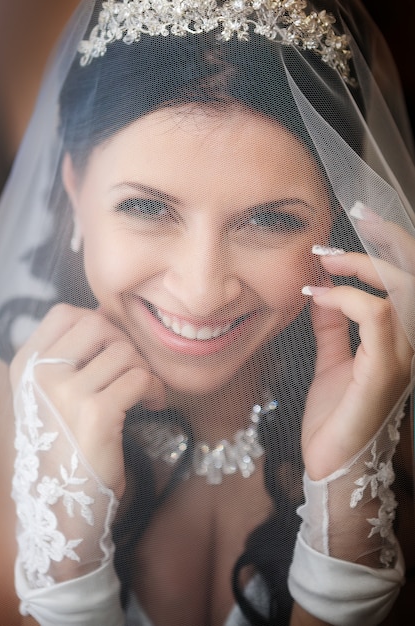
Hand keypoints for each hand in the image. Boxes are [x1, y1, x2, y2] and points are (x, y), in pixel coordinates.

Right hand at [10, 303, 165, 497]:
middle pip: (96, 323)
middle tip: (132, 370)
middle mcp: (40, 375)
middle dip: (124, 343)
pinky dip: (155, 389)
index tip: (111, 349)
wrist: (62, 507)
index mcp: (26, 366)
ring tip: (144, 392)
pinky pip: (140, 378)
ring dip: (144, 369)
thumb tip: (105, 311)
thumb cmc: (65, 447)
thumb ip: (72, 355)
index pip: (64, 313)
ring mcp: (65, 393)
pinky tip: (152, 404)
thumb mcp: (54, 396)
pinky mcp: (96, 414)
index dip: (97, 323)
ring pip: (124, 351)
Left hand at [301, 220, 413, 479]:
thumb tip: (323, 288)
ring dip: (362, 265)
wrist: (330, 465)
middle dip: (385, 240)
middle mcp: (413, 346)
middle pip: (414, 277)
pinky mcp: (384, 373)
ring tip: (325, 260)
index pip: (410, 281)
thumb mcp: (332, 359)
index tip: (358, 221)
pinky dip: (347, 297)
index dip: (391, 245)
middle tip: (350, 221)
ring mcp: (404, 359)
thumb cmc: (335, 416)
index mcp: (403, 340)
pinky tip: (320, 296)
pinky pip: (375, 317)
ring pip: (401, 290)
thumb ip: (333, 325)